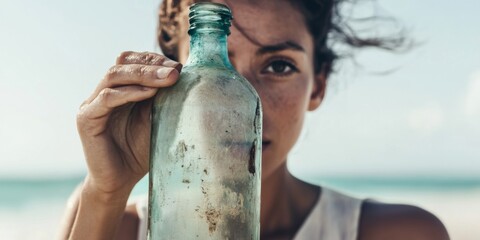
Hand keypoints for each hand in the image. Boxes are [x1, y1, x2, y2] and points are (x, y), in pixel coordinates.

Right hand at [76, 51, 181, 197]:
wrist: (120, 181)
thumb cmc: (140, 151)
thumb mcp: (156, 119)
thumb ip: (161, 98)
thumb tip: (181, 74)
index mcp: (119, 89)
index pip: (132, 62)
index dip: (154, 60)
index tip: (179, 68)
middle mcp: (102, 92)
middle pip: (123, 63)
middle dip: (151, 65)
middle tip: (175, 71)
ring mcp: (91, 104)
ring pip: (114, 75)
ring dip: (144, 74)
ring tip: (168, 78)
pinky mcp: (86, 119)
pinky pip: (106, 98)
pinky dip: (129, 92)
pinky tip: (150, 93)